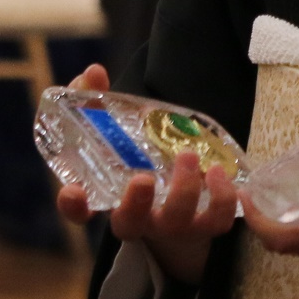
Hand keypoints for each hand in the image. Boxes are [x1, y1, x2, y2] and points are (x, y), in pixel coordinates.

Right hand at [54, 65, 237, 285]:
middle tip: (142, 177)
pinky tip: (222, 170)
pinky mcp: (205, 226)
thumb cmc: (139, 160)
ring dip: (184, 192)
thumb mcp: (116, 132)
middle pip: (129, 223)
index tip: (73, 192)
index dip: (73, 206)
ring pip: (176, 223)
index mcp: (107, 200)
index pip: (79, 212)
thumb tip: (93, 72)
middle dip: (135, 203)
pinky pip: (218, 222)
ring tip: (191, 157)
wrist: (179, 205)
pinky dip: (224, 200)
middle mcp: (137, 219)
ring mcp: (171, 226)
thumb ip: (97, 103)